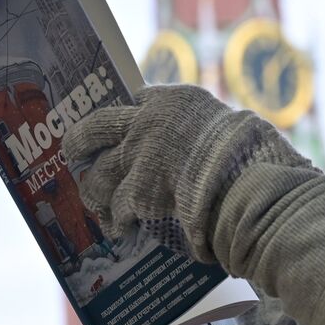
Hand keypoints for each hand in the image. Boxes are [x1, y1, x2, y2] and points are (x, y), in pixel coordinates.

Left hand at [62, 84, 313, 262]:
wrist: (251, 185)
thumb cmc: (252, 156)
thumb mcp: (229, 127)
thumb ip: (202, 132)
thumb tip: (199, 150)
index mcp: (173, 100)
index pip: (136, 96)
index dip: (124, 111)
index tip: (117, 118)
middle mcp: (147, 123)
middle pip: (96, 127)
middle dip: (79, 140)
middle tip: (72, 150)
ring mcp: (139, 158)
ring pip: (99, 173)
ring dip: (94, 189)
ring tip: (93, 200)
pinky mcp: (139, 194)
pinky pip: (117, 208)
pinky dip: (116, 220)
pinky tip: (117, 228)